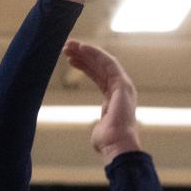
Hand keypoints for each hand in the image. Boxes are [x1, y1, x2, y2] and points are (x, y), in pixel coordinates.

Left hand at [64, 41, 141, 162]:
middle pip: (100, 66)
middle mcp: (120, 89)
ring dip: (86, 51)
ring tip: (68, 46)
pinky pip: (108, 63)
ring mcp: (123, 85)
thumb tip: (98, 131)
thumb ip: (99, 123)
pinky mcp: (122, 83)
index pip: (98, 76)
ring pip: (103, 62)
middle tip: (67, 47)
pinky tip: (82, 48)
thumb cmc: (107, 142)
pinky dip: (95, 54)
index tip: (70, 59)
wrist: (117, 145)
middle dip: (83, 55)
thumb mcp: (99, 128)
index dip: (85, 66)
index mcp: (114, 98)